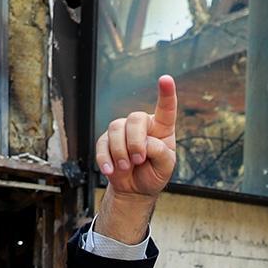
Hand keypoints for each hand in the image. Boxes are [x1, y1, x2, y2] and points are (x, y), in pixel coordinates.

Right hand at [94, 76, 177, 235]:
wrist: (135, 189)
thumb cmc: (153, 174)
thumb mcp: (165, 167)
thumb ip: (160, 153)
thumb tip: (144, 143)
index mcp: (161, 128)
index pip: (166, 109)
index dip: (166, 93)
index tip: (166, 79)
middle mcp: (142, 125)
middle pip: (135, 118)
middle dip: (135, 141)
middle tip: (138, 160)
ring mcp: (123, 131)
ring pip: (116, 128)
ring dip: (120, 151)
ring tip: (126, 167)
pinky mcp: (106, 141)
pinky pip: (101, 143)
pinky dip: (105, 158)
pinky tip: (110, 170)